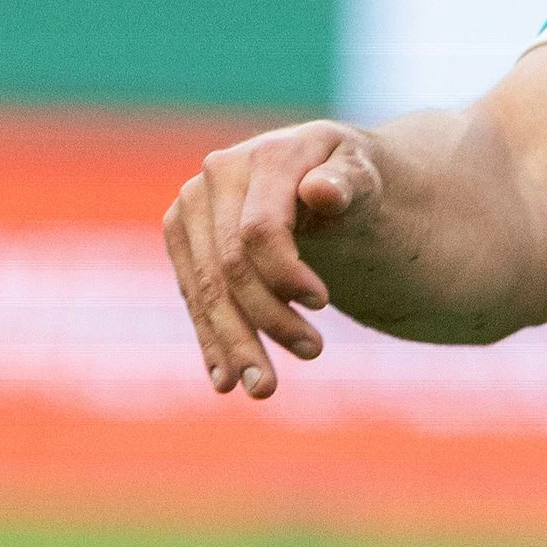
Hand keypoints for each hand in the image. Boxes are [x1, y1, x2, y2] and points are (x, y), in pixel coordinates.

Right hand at [162, 118, 375, 399]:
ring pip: (205, 289)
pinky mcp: (182, 234)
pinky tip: (225, 378)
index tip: (323, 305)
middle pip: (227, 267)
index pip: (259, 231)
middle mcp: (216, 175)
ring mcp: (192, 206)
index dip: (285, 275)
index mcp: (264, 156)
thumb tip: (320, 192)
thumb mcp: (364, 172)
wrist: (323, 173)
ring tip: (264, 389)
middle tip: (311, 356)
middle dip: (265, 322)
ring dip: (233, 344)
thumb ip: (348, 181)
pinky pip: (193, 295)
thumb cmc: (351, 177)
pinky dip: (210, 338)